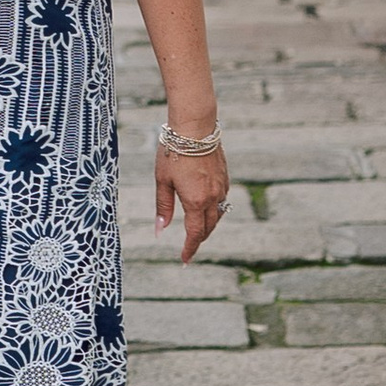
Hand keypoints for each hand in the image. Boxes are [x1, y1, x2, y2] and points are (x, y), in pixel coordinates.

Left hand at [155, 134, 229, 261]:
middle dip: (199, 239)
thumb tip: (160, 231)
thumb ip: (163, 207)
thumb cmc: (173, 151)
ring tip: (197, 230)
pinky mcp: (224, 177)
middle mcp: (212, 197)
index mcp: (195, 201)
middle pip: (209, 227)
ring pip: (218, 214)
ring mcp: (221, 187)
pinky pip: (222, 200)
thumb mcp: (162, 180)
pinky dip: (214, 209)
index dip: (190, 248)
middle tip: (189, 247)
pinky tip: (206, 206)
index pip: (195, 233)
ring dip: (208, 225)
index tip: (185, 259)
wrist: (195, 127)